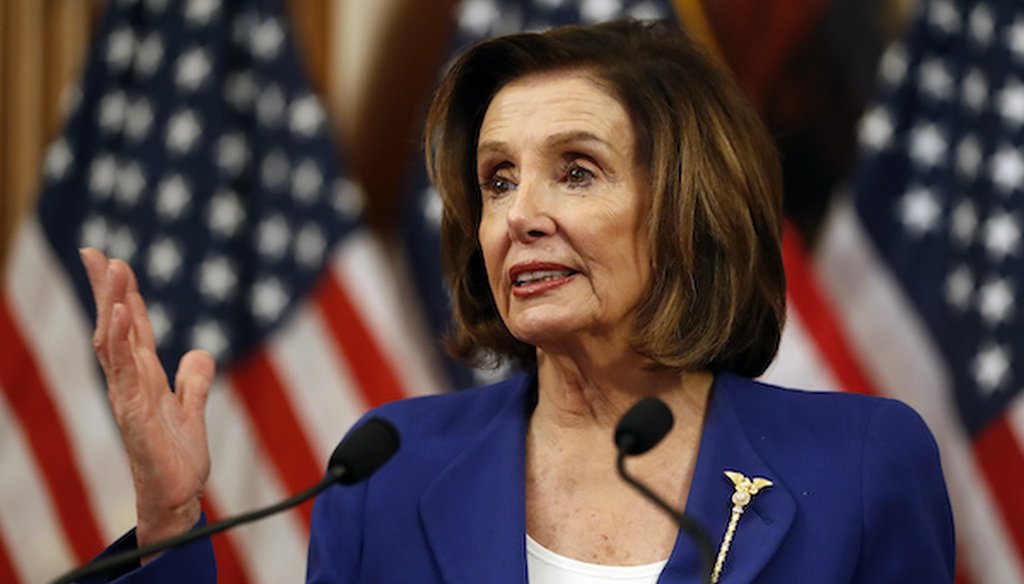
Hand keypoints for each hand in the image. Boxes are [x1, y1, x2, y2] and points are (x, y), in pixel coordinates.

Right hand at [80, 248, 214, 554]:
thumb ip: (195, 382)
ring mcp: (127, 396)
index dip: (123, 296)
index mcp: (145, 378)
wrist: (178, 500)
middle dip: (104, 289)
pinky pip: (123, 372)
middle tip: (94, 251)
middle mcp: (130, 382)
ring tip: (109, 268)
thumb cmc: (178, 460)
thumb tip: (199, 353)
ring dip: (110, 304)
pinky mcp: (133, 414)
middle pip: (113, 326)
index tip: (114, 261)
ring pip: (113, 342)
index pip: (131, 328)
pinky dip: (118, 341)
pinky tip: (115, 315)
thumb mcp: (193, 410)